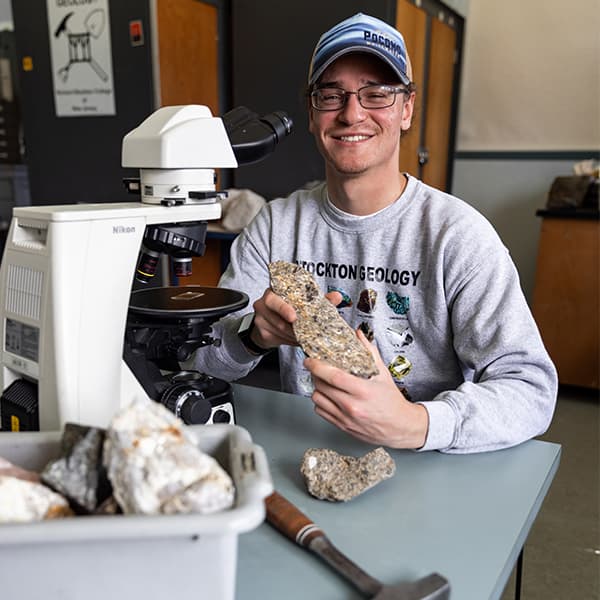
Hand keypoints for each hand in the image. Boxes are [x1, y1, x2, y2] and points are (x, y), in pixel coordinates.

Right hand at [251, 289, 343, 350]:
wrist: (270, 323)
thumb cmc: (288, 308)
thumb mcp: (303, 301)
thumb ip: (320, 299)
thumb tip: (336, 296)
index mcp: (273, 292)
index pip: (274, 298)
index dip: (283, 308)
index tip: (294, 317)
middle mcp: (263, 304)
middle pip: (277, 317)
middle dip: (293, 327)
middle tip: (304, 333)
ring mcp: (260, 319)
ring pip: (280, 330)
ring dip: (294, 335)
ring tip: (305, 336)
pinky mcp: (262, 332)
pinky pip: (279, 338)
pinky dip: (291, 340)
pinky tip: (298, 340)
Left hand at [304, 330, 428, 448]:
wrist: (399, 427)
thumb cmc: (392, 401)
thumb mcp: (383, 373)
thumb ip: (369, 352)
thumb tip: (359, 335)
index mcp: (362, 391)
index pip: (333, 376)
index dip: (317, 366)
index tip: (310, 360)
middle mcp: (352, 406)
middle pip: (321, 385)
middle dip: (316, 374)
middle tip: (318, 367)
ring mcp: (345, 418)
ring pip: (317, 399)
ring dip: (317, 388)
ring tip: (324, 382)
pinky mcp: (342, 426)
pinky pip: (320, 412)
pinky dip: (321, 402)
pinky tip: (328, 396)